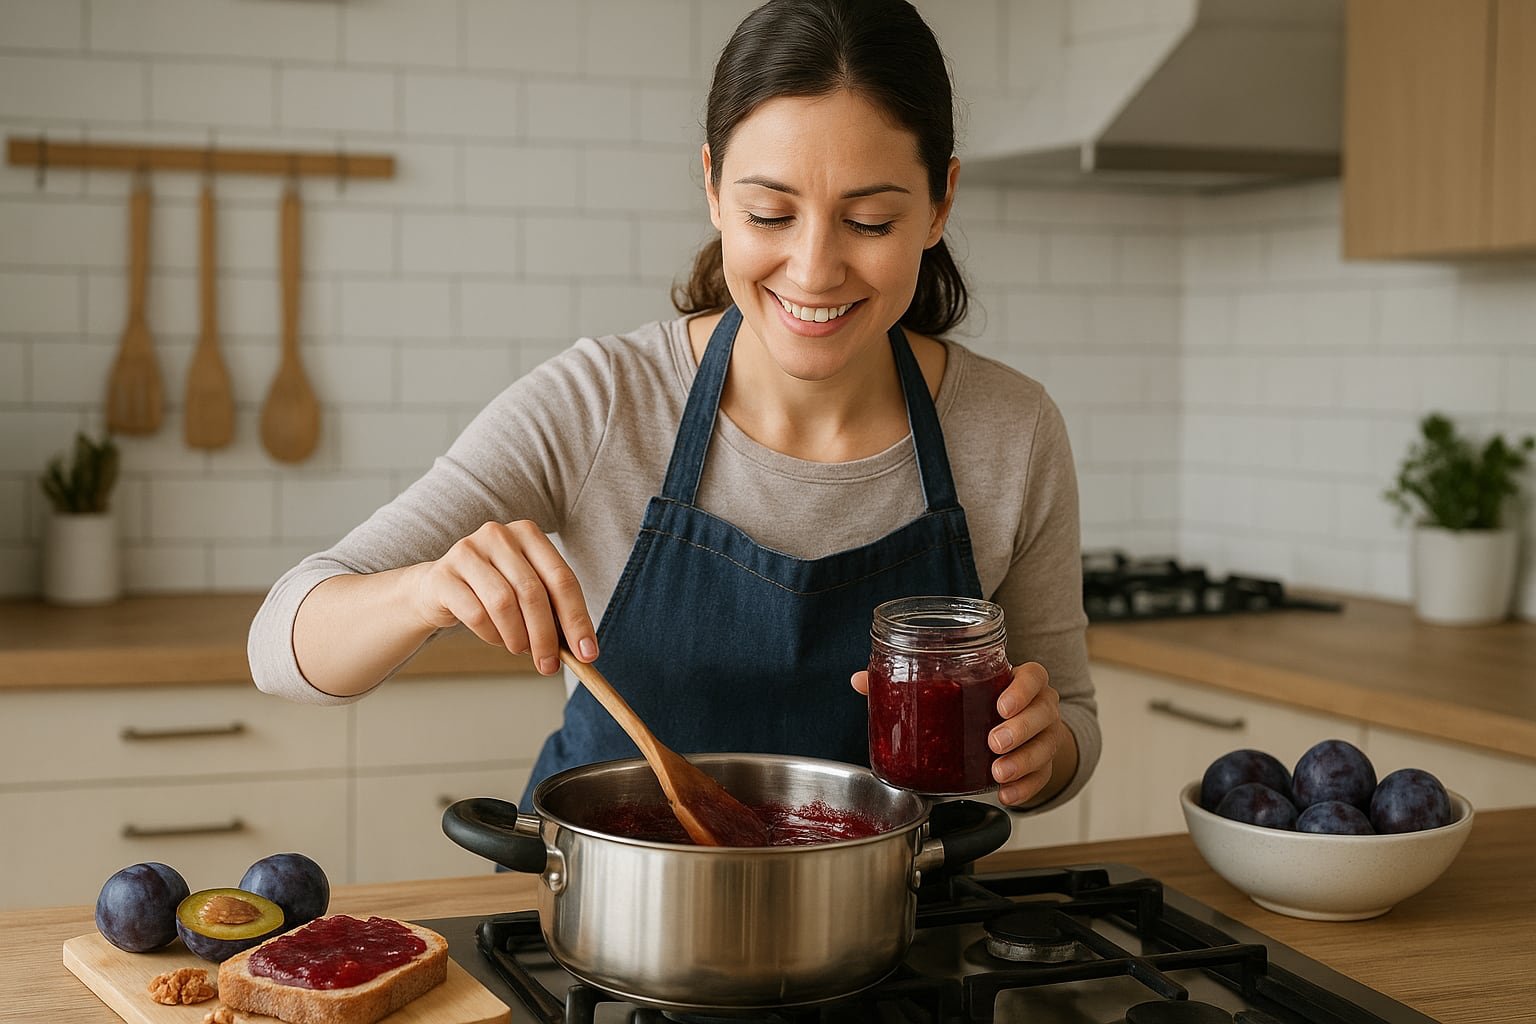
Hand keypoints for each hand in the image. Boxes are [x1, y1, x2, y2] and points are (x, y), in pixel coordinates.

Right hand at [406, 520, 597, 674]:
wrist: (438, 588)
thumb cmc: (493, 590)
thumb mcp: (526, 591)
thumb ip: (553, 611)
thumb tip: (581, 650)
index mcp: (528, 534)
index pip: (562, 579)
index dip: (577, 619)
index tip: (587, 654)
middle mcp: (499, 535)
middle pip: (533, 592)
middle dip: (546, 636)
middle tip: (550, 666)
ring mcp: (467, 551)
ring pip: (503, 603)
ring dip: (517, 637)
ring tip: (520, 648)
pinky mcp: (443, 575)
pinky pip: (475, 613)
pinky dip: (491, 635)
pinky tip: (496, 638)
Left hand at [850, 661, 1064, 805]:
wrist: (1011, 733)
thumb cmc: (975, 706)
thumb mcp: (948, 691)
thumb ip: (906, 684)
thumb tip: (861, 679)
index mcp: (1014, 683)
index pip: (1033, 676)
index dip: (1022, 689)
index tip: (1000, 706)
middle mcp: (1036, 707)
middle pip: (1044, 711)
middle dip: (1020, 729)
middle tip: (993, 743)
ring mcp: (1042, 737)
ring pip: (1046, 746)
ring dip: (1023, 761)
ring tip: (997, 772)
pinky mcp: (1042, 766)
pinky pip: (1042, 777)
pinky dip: (1026, 788)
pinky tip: (1006, 794)